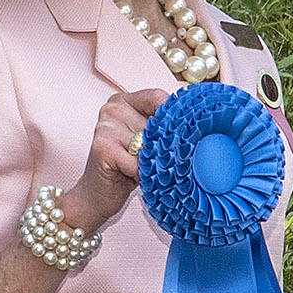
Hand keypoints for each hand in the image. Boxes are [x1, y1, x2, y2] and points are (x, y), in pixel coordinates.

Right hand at [65, 88, 175, 232]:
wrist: (96, 195)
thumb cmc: (126, 168)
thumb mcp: (146, 142)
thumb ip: (161, 127)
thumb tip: (196, 123)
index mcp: (123, 100)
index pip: (158, 97)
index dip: (176, 116)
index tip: (188, 133)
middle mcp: (112, 108)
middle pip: (157, 122)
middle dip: (166, 146)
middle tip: (163, 161)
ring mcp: (105, 126)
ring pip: (150, 144)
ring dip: (155, 163)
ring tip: (146, 170)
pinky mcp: (103, 147)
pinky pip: (139, 162)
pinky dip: (144, 175)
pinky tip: (135, 178)